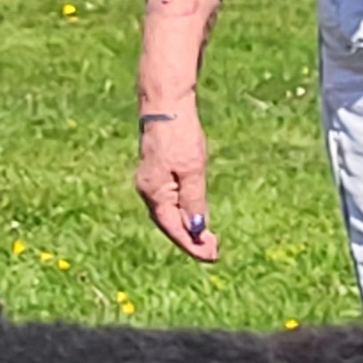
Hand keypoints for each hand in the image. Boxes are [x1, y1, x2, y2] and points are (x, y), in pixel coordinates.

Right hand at [135, 113, 215, 262]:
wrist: (166, 106)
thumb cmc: (179, 136)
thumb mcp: (192, 170)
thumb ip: (193, 200)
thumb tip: (195, 228)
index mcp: (154, 193)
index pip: (173, 229)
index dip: (192, 245)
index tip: (212, 256)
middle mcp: (148, 191)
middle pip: (169, 224)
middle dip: (190, 240)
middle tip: (214, 252)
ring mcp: (150, 182)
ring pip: (167, 214)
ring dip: (186, 229)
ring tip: (207, 241)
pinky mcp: (155, 174)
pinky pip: (167, 202)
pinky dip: (181, 213)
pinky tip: (192, 217)